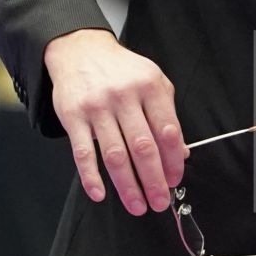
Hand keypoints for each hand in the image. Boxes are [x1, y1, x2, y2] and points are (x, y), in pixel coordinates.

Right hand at [44, 28, 186, 215]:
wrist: (80, 49)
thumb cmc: (121, 70)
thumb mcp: (152, 81)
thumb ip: (167, 115)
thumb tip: (182, 153)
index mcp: (149, 86)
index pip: (167, 129)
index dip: (174, 159)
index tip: (175, 179)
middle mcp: (124, 96)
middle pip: (143, 147)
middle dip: (153, 180)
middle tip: (159, 202)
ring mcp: (97, 107)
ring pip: (115, 155)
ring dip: (128, 186)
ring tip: (137, 205)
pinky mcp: (73, 116)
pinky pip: (83, 152)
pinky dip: (91, 177)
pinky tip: (100, 194)